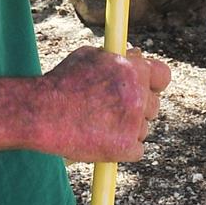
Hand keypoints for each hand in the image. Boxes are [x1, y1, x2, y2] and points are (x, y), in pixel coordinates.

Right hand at [39, 46, 171, 163]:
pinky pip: (136, 151)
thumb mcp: (89, 58)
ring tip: (98, 126)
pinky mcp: (126, 148)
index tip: (147, 89)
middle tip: (115, 112)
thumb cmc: (61, 83)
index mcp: (133, 70)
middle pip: (154, 106)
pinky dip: (121, 150)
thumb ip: (116, 58)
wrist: (42, 113)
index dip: (154, 83)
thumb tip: (136, 54)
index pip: (163, 76)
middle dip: (138, 110)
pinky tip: (100, 141)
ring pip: (143, 130)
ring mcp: (134, 122)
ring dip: (127, 130)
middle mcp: (138, 94)